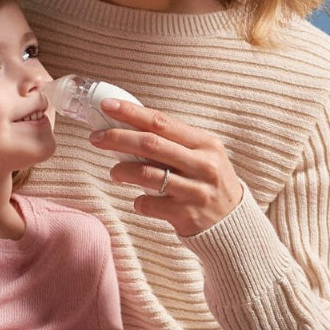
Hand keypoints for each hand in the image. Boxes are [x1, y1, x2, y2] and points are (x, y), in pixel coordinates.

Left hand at [90, 99, 242, 236]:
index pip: (162, 121)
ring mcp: (195, 191)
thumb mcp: (201, 155)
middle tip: (96, 137)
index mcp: (205, 143)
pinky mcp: (186, 215)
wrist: (233, 223)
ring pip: (146, 174)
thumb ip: (172, 142)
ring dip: (122, 170)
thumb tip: (127, 126)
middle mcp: (202, 164)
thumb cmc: (207, 182)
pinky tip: (140, 199)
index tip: (108, 106)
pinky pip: (149, 204)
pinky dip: (138, 200)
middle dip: (117, 138)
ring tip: (114, 172)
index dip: (131, 112)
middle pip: (150, 144)